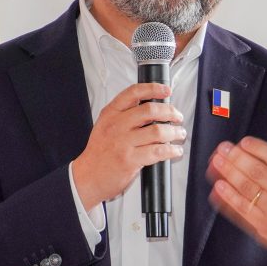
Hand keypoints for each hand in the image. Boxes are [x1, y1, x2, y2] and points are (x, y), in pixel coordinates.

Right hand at [72, 83, 184, 209]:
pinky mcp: (130, 160)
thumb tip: (153, 109)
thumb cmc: (99, 152)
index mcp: (110, 113)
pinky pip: (158, 151)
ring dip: (174, 132)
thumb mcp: (105, 125)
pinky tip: (175, 151)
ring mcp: (123, 143)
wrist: (87, 176)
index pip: (133, 93)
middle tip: (177, 117)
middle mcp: (116, 125)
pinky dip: (171, 150)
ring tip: (179, 134)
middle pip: (150, 110)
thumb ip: (124, 115)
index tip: (167, 91)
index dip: (153, 89)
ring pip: (157, 131)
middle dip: (170, 112)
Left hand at [207, 130, 266, 262]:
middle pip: (257, 173)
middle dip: (236, 158)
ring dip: (228, 174)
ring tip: (216, 162)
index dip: (257, 148)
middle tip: (223, 149)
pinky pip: (243, 210)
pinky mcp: (264, 227)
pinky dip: (228, 198)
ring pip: (247, 190)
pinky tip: (218, 187)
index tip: (244, 142)